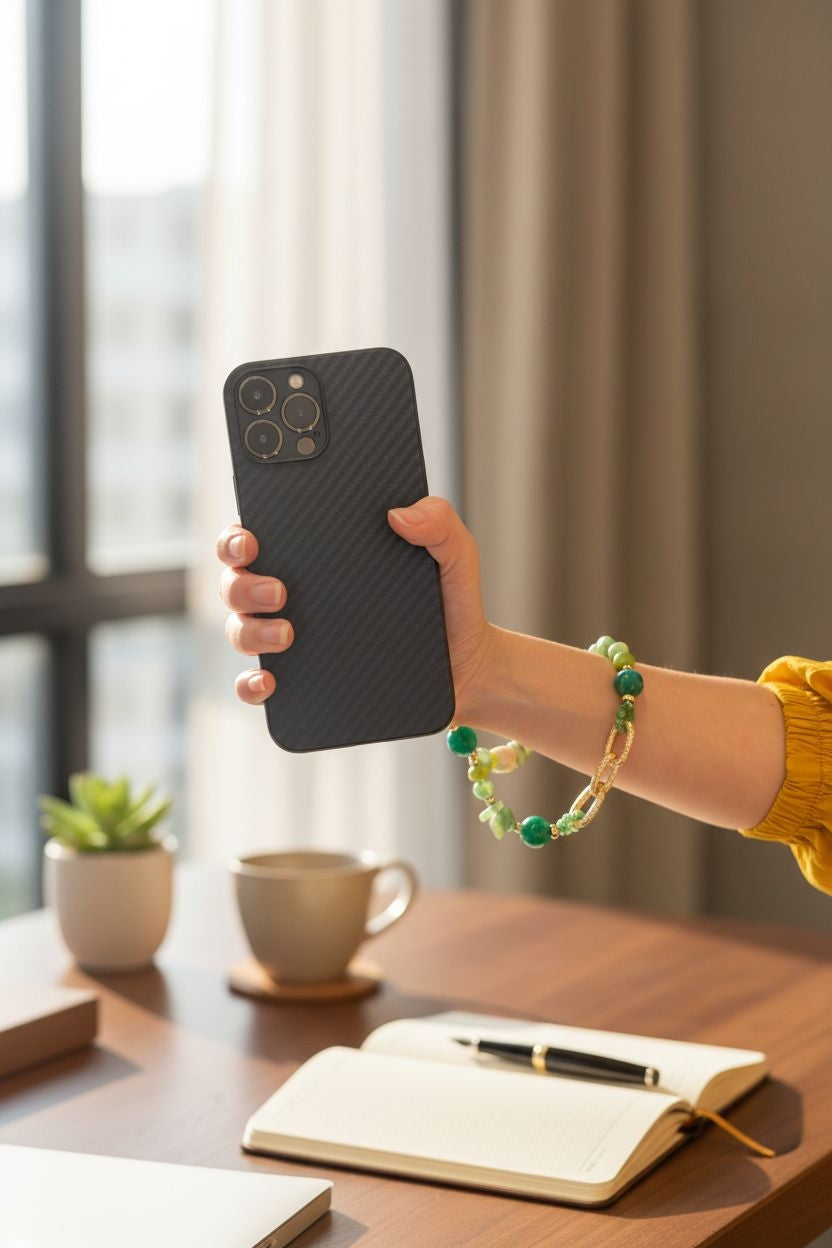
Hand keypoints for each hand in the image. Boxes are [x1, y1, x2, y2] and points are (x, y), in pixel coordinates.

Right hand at [217, 496, 496, 719]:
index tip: (251, 538)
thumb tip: (399, 513)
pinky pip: (255, 684)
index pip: (259, 534)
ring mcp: (293, 638)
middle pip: (236, 581)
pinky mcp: (303, 680)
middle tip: (280, 590)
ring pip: (239, 628)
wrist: (468, 669)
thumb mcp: (455, 556)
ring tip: (288, 633)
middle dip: (241, 583)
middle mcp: (294, 594)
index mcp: (319, 553)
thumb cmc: (450, 603)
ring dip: (250, 629)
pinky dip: (250, 684)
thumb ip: (439, 523)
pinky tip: (270, 682)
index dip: (238, 535)